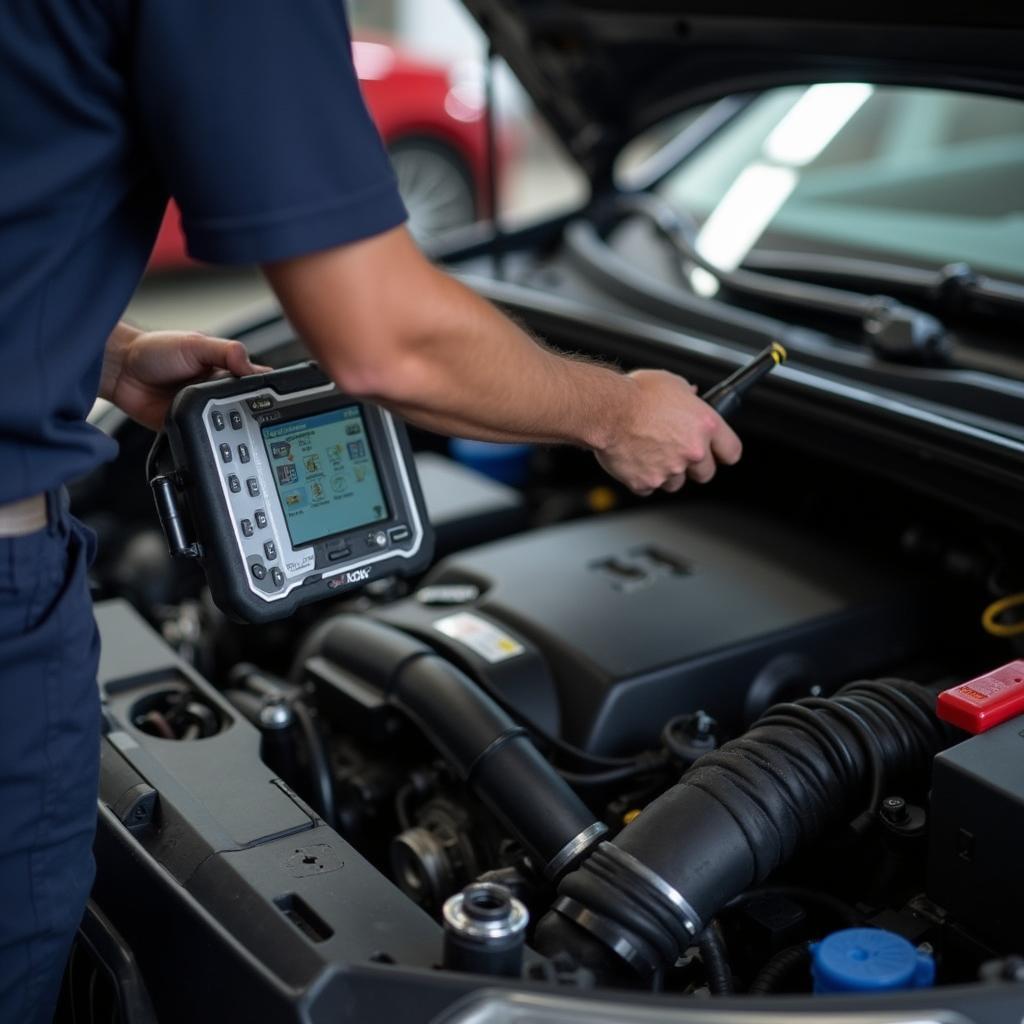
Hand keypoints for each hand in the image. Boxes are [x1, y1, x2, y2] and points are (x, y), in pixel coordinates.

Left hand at [100, 325, 269, 430]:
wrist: (120, 371)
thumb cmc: (152, 350)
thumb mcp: (195, 344)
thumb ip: (226, 352)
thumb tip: (251, 365)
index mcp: (225, 370)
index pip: (254, 383)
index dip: (266, 392)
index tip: (273, 400)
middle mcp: (217, 391)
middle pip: (245, 409)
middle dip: (249, 415)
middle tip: (247, 416)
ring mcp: (203, 411)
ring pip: (227, 426)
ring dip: (229, 428)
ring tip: (228, 426)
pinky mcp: (188, 426)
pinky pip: (204, 438)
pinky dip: (207, 439)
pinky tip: (210, 436)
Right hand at [596, 369, 742, 494]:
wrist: (606, 411)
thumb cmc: (635, 394)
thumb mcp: (670, 383)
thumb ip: (687, 395)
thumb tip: (690, 396)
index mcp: (704, 425)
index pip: (731, 451)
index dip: (724, 453)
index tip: (718, 453)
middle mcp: (692, 450)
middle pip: (705, 473)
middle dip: (693, 466)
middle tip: (676, 451)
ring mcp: (669, 470)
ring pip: (675, 483)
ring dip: (666, 472)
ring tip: (650, 452)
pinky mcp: (646, 482)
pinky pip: (648, 487)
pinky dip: (642, 477)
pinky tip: (634, 459)